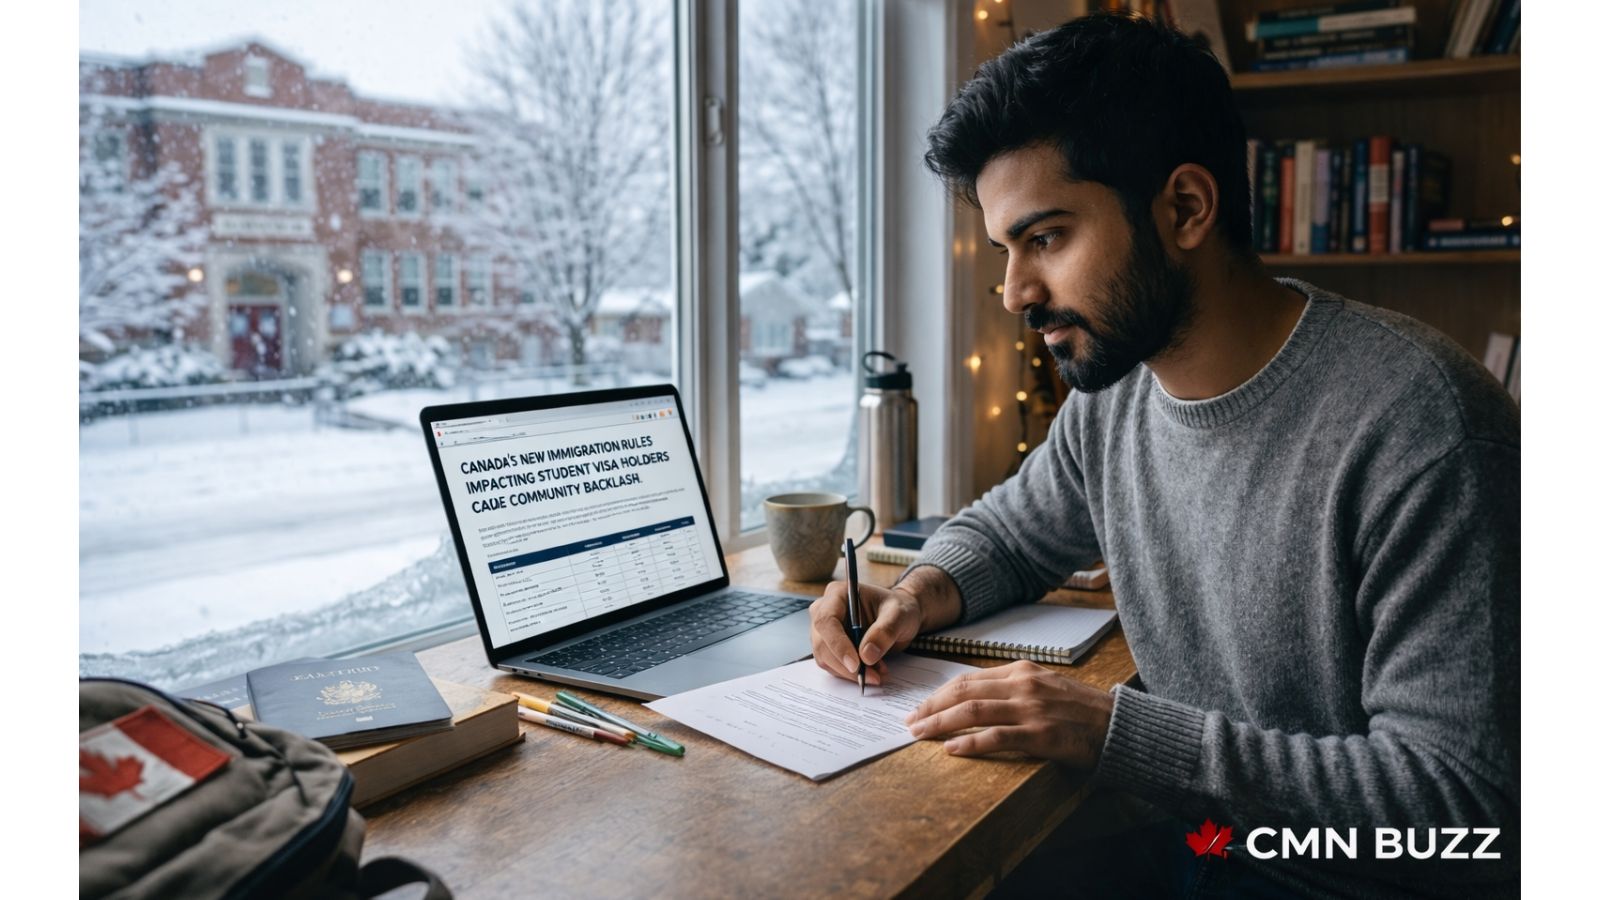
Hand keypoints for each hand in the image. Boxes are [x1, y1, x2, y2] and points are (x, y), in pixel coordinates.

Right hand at [809, 582, 924, 685]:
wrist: (899, 618)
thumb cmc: (898, 609)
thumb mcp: (899, 615)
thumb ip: (884, 632)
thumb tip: (866, 656)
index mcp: (837, 594)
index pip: (826, 621)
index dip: (838, 644)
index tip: (856, 664)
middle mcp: (824, 610)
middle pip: (822, 643)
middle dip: (846, 665)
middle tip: (873, 676)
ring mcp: (825, 630)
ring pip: (825, 658)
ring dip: (850, 672)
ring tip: (878, 673)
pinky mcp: (830, 647)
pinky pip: (832, 666)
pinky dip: (851, 674)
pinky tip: (872, 671)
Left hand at [903, 661, 1113, 765]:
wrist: (1118, 725)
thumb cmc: (1080, 710)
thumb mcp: (1045, 687)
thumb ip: (1013, 689)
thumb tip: (974, 700)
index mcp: (1022, 671)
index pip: (968, 679)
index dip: (939, 694)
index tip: (920, 707)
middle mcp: (1023, 685)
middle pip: (964, 691)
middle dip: (931, 707)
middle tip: (910, 721)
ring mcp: (1031, 709)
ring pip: (974, 710)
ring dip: (941, 723)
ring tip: (920, 734)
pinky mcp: (1041, 734)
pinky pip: (997, 737)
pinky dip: (971, 742)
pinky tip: (951, 750)